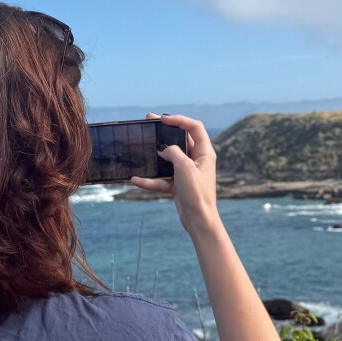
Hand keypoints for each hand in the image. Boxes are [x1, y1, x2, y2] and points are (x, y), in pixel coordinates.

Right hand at [128, 111, 219, 234]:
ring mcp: (187, 173)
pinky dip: (150, 180)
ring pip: (168, 159)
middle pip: (180, 140)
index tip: (163, 119)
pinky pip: (162, 178)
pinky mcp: (178, 185)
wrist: (199, 221)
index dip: (179, 120)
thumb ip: (173, 153)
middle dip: (164, 132)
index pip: (194, 127)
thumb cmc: (196, 193)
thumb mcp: (184, 168)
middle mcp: (197, 160)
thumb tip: (164, 150)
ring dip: (155, 156)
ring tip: (140, 145)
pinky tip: (136, 180)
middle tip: (149, 121)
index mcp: (205, 153)